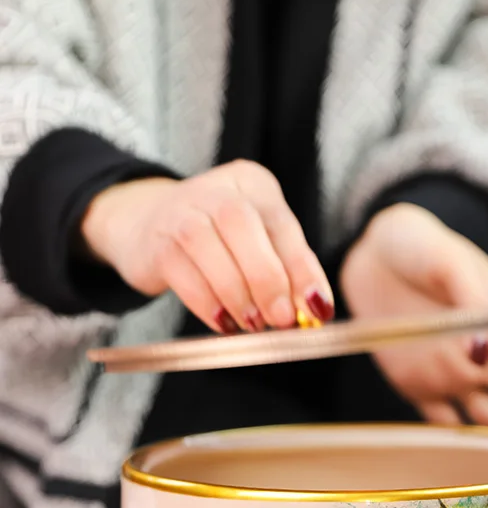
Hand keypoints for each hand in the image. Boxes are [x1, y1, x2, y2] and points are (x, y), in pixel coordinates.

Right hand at [80, 160, 333, 332]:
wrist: (149, 230)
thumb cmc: (221, 242)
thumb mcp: (258, 244)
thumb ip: (286, 270)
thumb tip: (314, 310)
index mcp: (252, 183)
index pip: (282, 224)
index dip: (303, 269)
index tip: (318, 308)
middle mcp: (215, 188)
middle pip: (242, 223)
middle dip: (267, 278)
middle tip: (282, 318)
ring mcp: (180, 210)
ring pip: (206, 244)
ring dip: (236, 292)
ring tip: (252, 324)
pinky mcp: (155, 241)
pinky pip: (180, 270)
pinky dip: (206, 302)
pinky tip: (223, 323)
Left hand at [340, 204, 487, 433]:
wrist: (373, 252)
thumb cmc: (421, 246)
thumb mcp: (449, 262)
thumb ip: (471, 299)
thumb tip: (486, 344)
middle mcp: (486, 355)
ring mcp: (454, 374)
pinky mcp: (420, 386)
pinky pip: (442, 422)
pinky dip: (456, 442)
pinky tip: (469, 458)